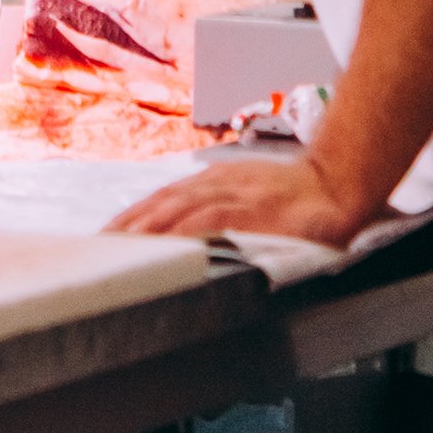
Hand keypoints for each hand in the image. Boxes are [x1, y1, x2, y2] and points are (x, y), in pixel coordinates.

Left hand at [108, 154, 365, 248]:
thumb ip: (217, 207)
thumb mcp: (247, 191)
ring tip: (117, 250)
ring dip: (145, 230)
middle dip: (127, 227)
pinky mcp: (251, 211)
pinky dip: (184, 234)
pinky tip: (165, 247)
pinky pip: (210, 222)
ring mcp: (232, 196)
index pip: (160, 200)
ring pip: (177, 211)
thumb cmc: (294, 191)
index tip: (105, 237)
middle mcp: (215, 185)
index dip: (130, 219)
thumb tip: (188, 232)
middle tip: (97, 251)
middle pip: (159, 205)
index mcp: (212, 181)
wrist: (336, 180)